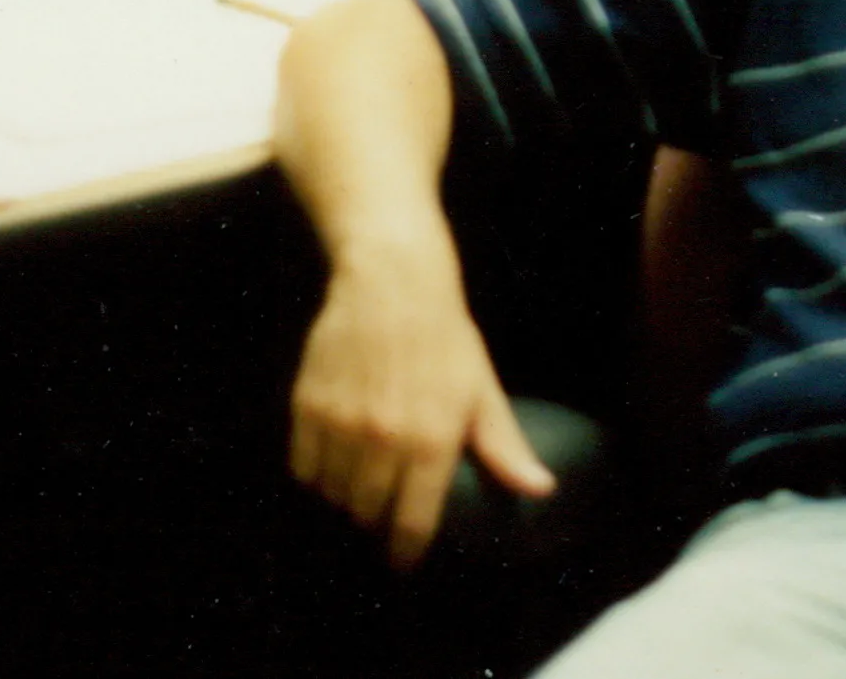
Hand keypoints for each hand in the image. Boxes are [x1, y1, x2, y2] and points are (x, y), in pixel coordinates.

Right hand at [287, 232, 553, 567]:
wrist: (393, 285)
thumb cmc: (446, 340)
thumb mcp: (483, 391)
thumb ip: (505, 447)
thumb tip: (541, 489)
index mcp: (433, 442)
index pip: (412, 524)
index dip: (405, 551)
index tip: (402, 560)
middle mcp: (385, 441)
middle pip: (367, 513)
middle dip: (375, 518)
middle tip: (383, 507)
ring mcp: (342, 425)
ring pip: (333, 494)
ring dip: (345, 496)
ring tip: (360, 480)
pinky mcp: (309, 408)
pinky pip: (304, 467)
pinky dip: (316, 472)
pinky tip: (334, 458)